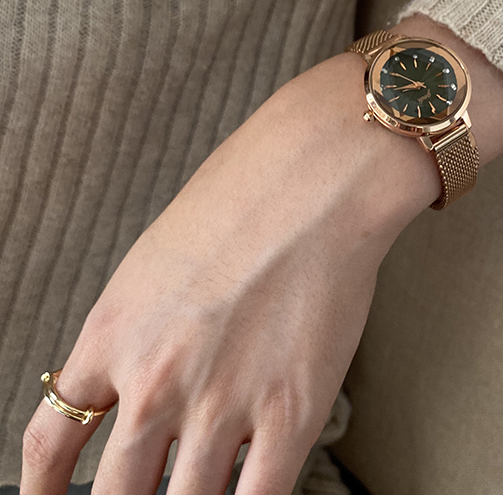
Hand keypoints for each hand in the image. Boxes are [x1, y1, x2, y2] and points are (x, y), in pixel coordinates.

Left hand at [20, 52, 430, 494]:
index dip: (44, 488)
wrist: (315, 182)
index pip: (52, 441)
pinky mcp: (288, 415)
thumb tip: (143, 378)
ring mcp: (221, 405)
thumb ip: (140, 328)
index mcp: (113, 334)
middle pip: (116, 493)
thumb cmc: (244, 198)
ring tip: (200, 492)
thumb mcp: (159, 258)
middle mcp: (156, 381)